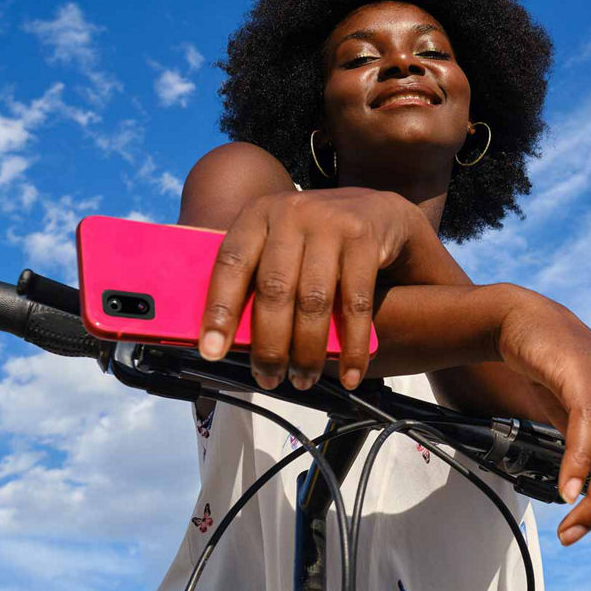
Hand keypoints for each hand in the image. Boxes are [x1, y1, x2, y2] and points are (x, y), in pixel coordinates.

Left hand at [196, 187, 422, 389]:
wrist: (377, 210)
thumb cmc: (316, 240)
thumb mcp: (280, 242)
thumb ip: (257, 274)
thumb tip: (228, 339)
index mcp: (258, 214)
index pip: (230, 263)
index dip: (219, 310)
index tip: (213, 352)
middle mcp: (291, 213)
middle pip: (274, 289)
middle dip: (269, 344)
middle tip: (268, 379)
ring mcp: (331, 223)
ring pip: (313, 301)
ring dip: (307, 351)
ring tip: (303, 379)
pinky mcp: (365, 240)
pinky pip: (356, 304)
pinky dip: (352, 348)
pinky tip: (349, 375)